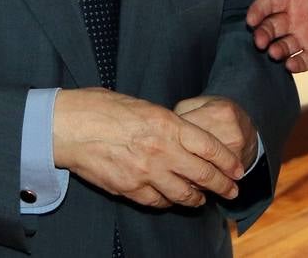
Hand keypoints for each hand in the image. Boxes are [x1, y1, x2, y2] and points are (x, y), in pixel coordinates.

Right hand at [52, 88, 243, 208]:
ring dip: (197, 198)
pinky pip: (157, 201)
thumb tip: (183, 136)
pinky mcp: (129, 189)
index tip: (238, 169)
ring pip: (183, 194)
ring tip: (204, 199)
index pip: (210, 147)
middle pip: (203, 175)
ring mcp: (145, 173)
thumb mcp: (144, 106)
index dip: (228, 161)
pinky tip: (172, 200)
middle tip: (233, 190)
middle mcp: (162, 151)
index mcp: (168, 125)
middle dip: (223, 185)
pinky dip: (168, 202)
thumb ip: (168, 124)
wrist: (69, 127)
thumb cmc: (103, 108)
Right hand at [246, 0, 307, 72]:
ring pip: (282, 45)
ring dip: (275, 50)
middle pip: (270, 26)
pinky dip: (293, 65)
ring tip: (274, 53)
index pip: (269, 3)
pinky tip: (290, 64)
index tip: (251, 19)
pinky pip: (301, 62)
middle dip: (262, 34)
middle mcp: (295, 19)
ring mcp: (305, 38)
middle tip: (259, 41)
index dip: (257, 10)